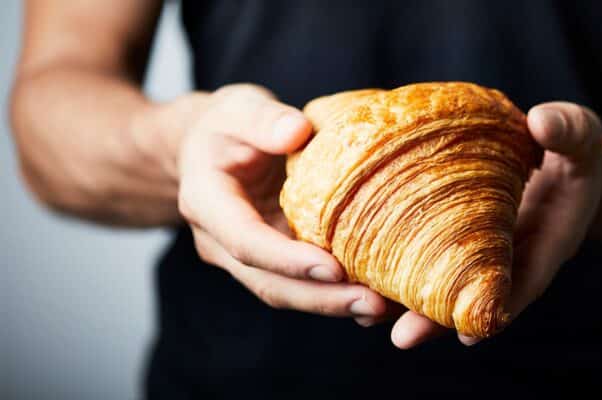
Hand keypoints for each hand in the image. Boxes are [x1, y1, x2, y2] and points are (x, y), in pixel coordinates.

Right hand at [176, 84, 387, 318]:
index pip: (245, 241)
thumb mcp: (239, 108)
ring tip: (381, 307)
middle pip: (269, 283)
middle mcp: (221, 242)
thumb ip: (264, 119)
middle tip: (372, 304)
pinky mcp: (273, 261)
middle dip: (321, 298)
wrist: (209, 148)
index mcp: (207, 202)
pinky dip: (337, 294)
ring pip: (287, 293)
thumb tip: (297, 131)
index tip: (333, 268)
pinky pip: (302, 285)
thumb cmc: (226, 125)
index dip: (287, 260)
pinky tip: (377, 298)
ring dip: (333, 304)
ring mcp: (247, 258)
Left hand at [386, 102, 601, 347]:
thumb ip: (569, 131)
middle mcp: (507, 258)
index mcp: (545, 243)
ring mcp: (478, 251)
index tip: (468, 337)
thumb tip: (540, 121)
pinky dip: (397, 268)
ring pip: (442, 283)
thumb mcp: (582, 138)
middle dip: (438, 320)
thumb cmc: (573, 151)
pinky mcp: (455, 236)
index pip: (522, 284)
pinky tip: (360, 274)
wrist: (557, 158)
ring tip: (366, 316)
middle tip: (402, 338)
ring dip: (407, 303)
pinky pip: (425, 256)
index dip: (495, 311)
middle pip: (472, 297)